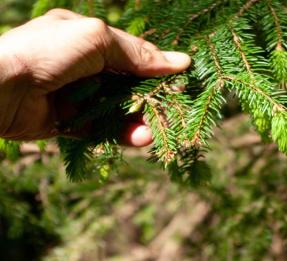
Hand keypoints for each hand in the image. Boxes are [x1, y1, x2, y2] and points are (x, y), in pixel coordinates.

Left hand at [0, 9, 190, 143]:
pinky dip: (123, 135)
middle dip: (152, 97)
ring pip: (118, 109)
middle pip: (128, 84)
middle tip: (175, 109)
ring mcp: (74, 95)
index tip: (182, 79)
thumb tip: (180, 61)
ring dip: (141, 119)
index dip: (157, 66)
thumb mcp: (97, 39)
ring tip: (158, 129)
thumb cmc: (46, 52)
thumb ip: (137, 53)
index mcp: (85, 39)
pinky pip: (103, 130)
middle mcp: (81, 66)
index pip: (131, 53)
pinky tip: (141, 138)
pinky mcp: (68, 122)